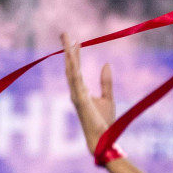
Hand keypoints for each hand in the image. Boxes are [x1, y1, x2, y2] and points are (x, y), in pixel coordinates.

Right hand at [62, 32, 115, 154]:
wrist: (102, 139)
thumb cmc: (104, 122)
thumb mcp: (108, 97)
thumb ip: (106, 82)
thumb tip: (106, 64)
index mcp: (80, 91)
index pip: (76, 69)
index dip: (76, 54)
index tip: (76, 40)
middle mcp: (75, 91)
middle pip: (69, 66)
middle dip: (67, 49)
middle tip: (64, 32)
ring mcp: (76, 95)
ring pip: (70, 70)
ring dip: (68, 54)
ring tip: (67, 39)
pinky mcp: (80, 99)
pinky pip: (75, 80)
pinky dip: (73, 67)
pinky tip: (72, 56)